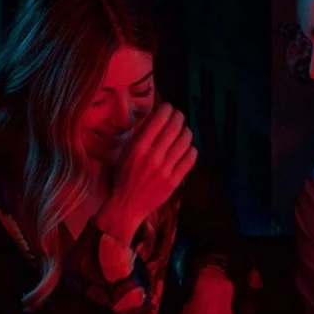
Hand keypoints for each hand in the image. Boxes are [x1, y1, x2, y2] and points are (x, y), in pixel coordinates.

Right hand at [96, 103, 196, 244]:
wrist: (126, 206)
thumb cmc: (122, 177)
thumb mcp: (123, 153)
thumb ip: (137, 136)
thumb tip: (152, 117)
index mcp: (137, 148)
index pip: (158, 120)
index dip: (167, 110)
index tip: (168, 107)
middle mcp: (153, 157)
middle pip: (174, 129)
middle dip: (179, 117)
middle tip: (179, 115)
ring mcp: (165, 170)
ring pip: (185, 143)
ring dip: (187, 132)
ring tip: (185, 131)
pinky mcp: (174, 182)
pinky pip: (190, 160)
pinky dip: (191, 150)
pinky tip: (188, 148)